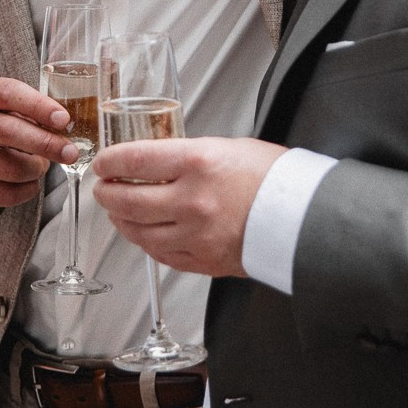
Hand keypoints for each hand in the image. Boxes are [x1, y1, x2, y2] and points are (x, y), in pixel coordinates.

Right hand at [0, 77, 76, 211]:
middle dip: (46, 143)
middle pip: (9, 131)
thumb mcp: (5, 107)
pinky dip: (26, 190)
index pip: (8, 94)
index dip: (39, 106)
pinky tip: (28, 183)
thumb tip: (66, 125)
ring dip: (36, 169)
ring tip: (40, 166)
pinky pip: (5, 193)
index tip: (63, 119)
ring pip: (10, 166)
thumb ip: (32, 109)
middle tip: (70, 152)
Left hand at [89, 137, 286, 275]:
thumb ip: (188, 155)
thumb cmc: (276, 178)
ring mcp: (195, 233)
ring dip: (121, 220)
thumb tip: (158, 161)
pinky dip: (146, 242)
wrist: (305, 215)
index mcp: (197, 162)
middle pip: (127, 199)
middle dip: (107, 192)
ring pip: (138, 231)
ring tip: (119, 211)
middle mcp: (191, 200)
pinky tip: (144, 232)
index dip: (109, 161)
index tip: (103, 162)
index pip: (133, 160)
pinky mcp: (203, 259)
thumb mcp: (228, 147)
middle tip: (104, 187)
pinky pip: (160, 253)